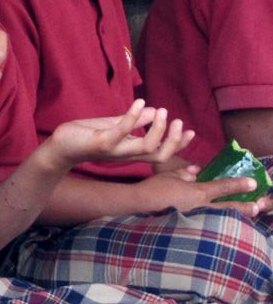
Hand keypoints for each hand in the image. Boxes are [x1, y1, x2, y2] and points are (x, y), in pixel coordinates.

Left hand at [47, 99, 194, 168]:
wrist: (60, 145)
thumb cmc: (85, 136)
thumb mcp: (112, 126)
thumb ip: (132, 120)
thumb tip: (152, 110)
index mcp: (131, 151)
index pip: (161, 153)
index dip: (177, 144)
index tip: (190, 131)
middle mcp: (126, 154)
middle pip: (159, 155)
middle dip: (173, 140)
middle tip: (178, 121)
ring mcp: (115, 150)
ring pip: (146, 147)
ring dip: (156, 129)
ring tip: (161, 111)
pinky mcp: (102, 143)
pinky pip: (122, 131)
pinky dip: (133, 117)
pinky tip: (139, 102)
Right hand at [135, 166, 272, 217]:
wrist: (140, 206)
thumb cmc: (154, 189)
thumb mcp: (169, 176)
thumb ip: (184, 173)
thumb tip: (196, 171)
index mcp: (198, 193)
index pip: (222, 187)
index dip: (238, 184)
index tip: (253, 182)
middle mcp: (202, 208)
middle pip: (230, 208)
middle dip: (246, 207)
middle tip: (260, 205)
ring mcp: (197, 221)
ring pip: (222, 220)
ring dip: (238, 218)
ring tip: (249, 216)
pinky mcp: (190, 229)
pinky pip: (210, 227)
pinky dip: (220, 226)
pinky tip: (224, 227)